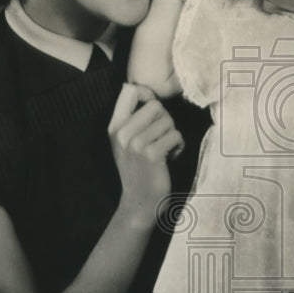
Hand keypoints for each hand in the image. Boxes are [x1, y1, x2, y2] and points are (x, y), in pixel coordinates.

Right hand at [108, 84, 183, 225]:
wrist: (139, 202)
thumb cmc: (137, 169)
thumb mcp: (125, 142)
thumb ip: (131, 118)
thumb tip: (146, 92)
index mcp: (114, 127)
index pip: (130, 90)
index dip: (148, 95)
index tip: (153, 113)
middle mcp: (123, 133)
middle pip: (156, 105)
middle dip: (165, 120)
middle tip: (161, 137)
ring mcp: (137, 144)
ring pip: (168, 121)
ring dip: (172, 135)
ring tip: (164, 149)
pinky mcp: (152, 154)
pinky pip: (175, 135)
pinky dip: (178, 146)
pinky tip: (170, 157)